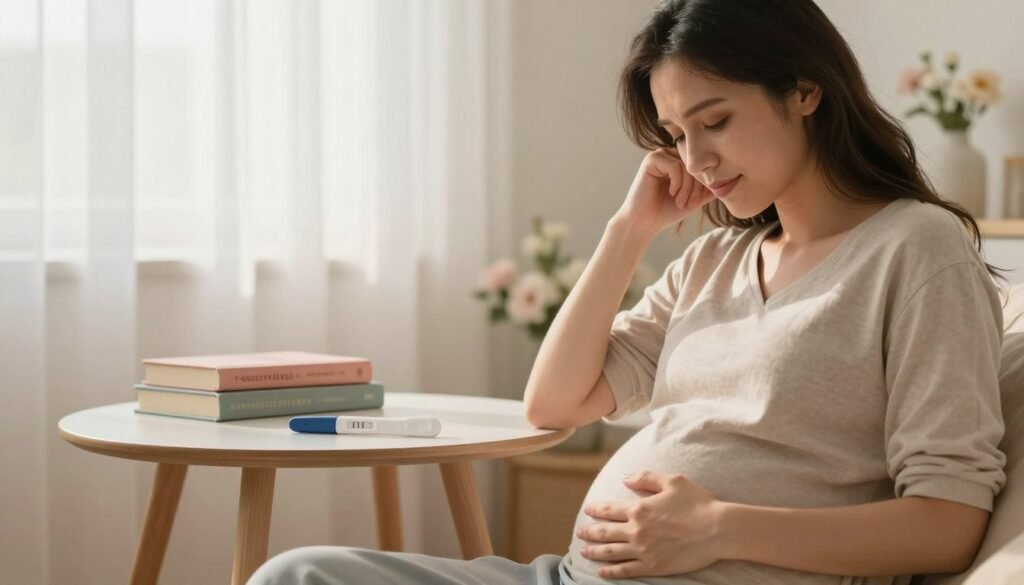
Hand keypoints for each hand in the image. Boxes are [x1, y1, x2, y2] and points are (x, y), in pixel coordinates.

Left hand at [577, 470, 728, 578]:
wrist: (717, 529)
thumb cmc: (697, 502)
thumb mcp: (672, 480)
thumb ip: (645, 477)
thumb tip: (624, 478)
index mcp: (639, 508)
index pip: (609, 509)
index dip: (596, 510)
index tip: (587, 510)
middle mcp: (637, 530)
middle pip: (605, 532)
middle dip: (590, 532)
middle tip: (580, 533)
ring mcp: (643, 550)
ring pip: (611, 552)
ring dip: (595, 552)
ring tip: (584, 552)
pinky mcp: (653, 566)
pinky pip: (626, 570)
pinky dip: (611, 571)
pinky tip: (602, 571)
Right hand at [614, 147, 715, 237]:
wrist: (645, 222)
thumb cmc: (667, 211)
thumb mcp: (695, 198)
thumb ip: (710, 188)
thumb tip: (733, 179)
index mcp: (680, 160)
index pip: (702, 164)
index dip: (705, 182)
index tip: (699, 201)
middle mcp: (670, 154)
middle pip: (696, 163)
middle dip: (697, 185)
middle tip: (691, 203)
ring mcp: (660, 155)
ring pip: (686, 165)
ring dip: (687, 187)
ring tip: (681, 202)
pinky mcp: (651, 160)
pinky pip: (675, 166)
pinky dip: (677, 183)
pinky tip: (671, 193)